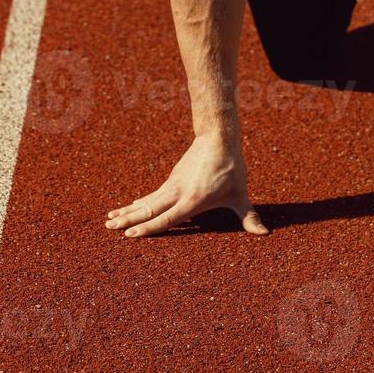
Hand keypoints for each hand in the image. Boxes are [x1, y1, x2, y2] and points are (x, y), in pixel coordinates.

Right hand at [105, 133, 267, 237]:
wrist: (218, 138)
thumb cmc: (230, 168)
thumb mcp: (240, 194)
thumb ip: (248, 216)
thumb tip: (264, 233)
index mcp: (192, 200)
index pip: (166, 218)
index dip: (148, 228)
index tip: (129, 234)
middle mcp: (178, 193)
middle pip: (148, 209)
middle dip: (128, 219)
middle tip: (109, 226)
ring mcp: (173, 185)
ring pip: (146, 201)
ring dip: (128, 210)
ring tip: (110, 218)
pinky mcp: (173, 179)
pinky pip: (153, 195)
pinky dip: (140, 202)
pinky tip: (132, 206)